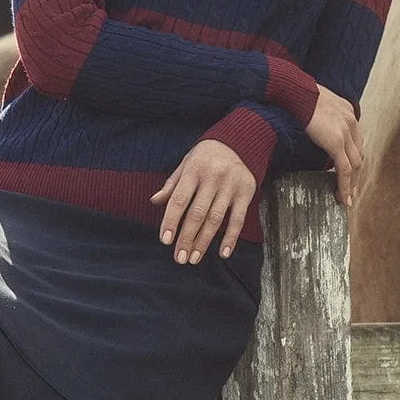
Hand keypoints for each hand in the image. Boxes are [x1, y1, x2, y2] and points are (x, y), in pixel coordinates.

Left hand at [150, 140, 257, 262]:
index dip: (171, 221)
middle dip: (187, 238)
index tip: (165, 240)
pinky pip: (238, 219)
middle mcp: (212, 179)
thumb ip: (172, 184)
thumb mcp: (186, 163)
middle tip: (179, 258)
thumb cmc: (207, 156)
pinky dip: (231, 238)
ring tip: (194, 258)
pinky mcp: (245, 193)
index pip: (179, 200)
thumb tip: (154, 201)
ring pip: (215, 219)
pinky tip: (223, 253)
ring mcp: (230, 187)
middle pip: (197, 214)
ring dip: (204, 242)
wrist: (240, 141)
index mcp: (193, 171)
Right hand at [304, 84, 363, 207]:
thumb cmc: (296, 94)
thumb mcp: (314, 104)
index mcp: (347, 111)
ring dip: (351, 183)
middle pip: (358, 154)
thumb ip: (319, 116)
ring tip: (346, 198)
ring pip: (355, 165)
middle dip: (356, 174)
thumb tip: (312, 126)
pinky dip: (344, 185)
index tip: (349, 171)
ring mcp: (345, 132)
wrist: (293, 90)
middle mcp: (351, 121)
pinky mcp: (336, 143)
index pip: (355, 140)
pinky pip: (344, 170)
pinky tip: (342, 197)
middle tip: (351, 190)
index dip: (352, 157)